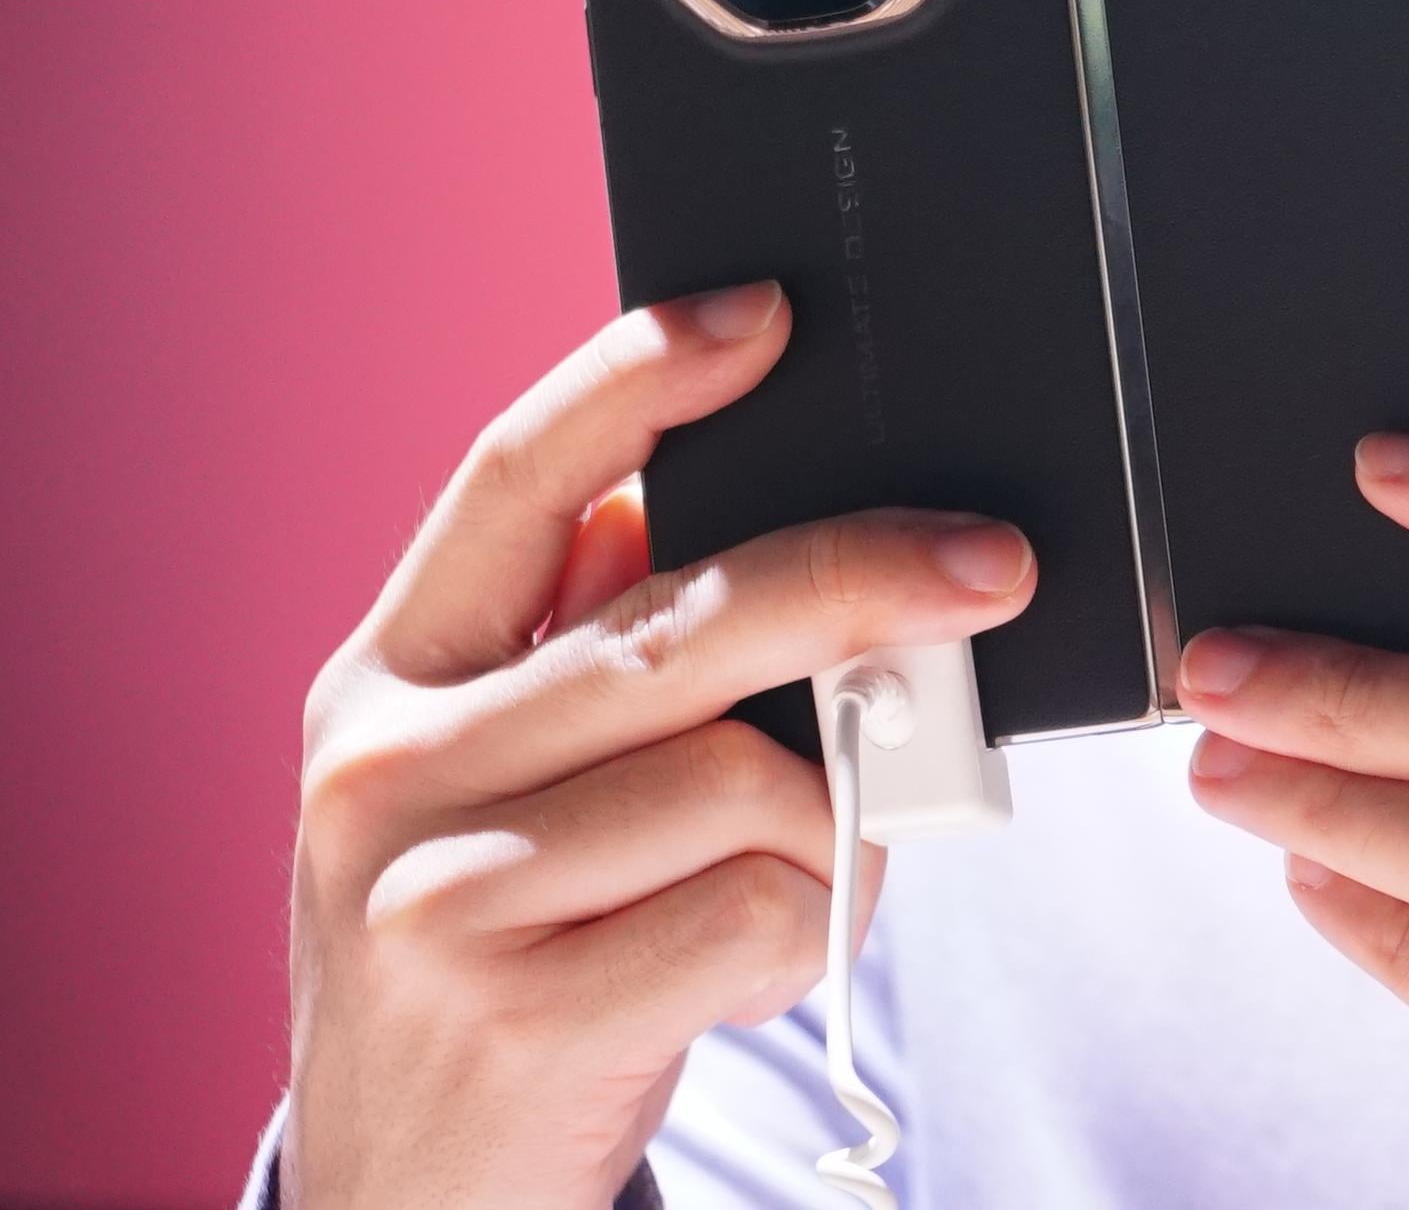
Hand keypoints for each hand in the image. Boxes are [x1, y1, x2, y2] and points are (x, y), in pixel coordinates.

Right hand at [284, 285, 1037, 1208]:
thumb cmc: (503, 950)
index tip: (765, 315)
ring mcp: (439, 892)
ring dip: (834, 823)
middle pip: (678, 617)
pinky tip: (751, 958)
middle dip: (862, 578)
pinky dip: (809, 927)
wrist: (405, 1200)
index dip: (639, 380)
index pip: (513, 479)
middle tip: (993, 567)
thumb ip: (589, 651)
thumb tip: (757, 510)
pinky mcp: (523, 1011)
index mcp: (388, 673)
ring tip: (802, 870)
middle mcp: (388, 765)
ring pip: (748, 779)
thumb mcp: (499, 788)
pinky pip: (763, 909)